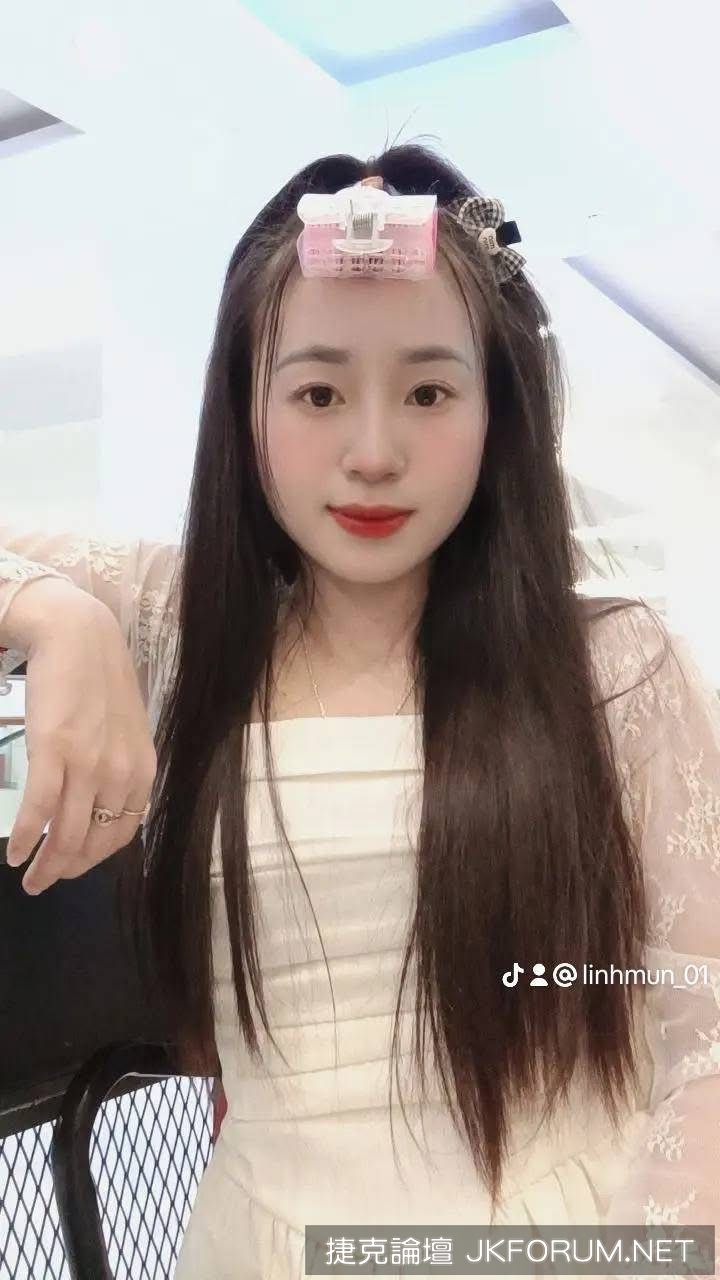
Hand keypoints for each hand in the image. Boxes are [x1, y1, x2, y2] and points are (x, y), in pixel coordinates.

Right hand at [5, 592, 156, 893]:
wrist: (78, 635)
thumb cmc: (98, 681)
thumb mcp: (124, 730)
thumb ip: (118, 768)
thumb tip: (100, 806)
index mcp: (141, 770)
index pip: (120, 833)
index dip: (93, 858)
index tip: (73, 867)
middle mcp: (119, 773)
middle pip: (92, 841)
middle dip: (66, 870)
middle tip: (42, 883)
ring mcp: (88, 763)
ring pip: (65, 834)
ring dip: (44, 865)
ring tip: (27, 878)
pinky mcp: (54, 750)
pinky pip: (39, 810)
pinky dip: (25, 837)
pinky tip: (13, 852)